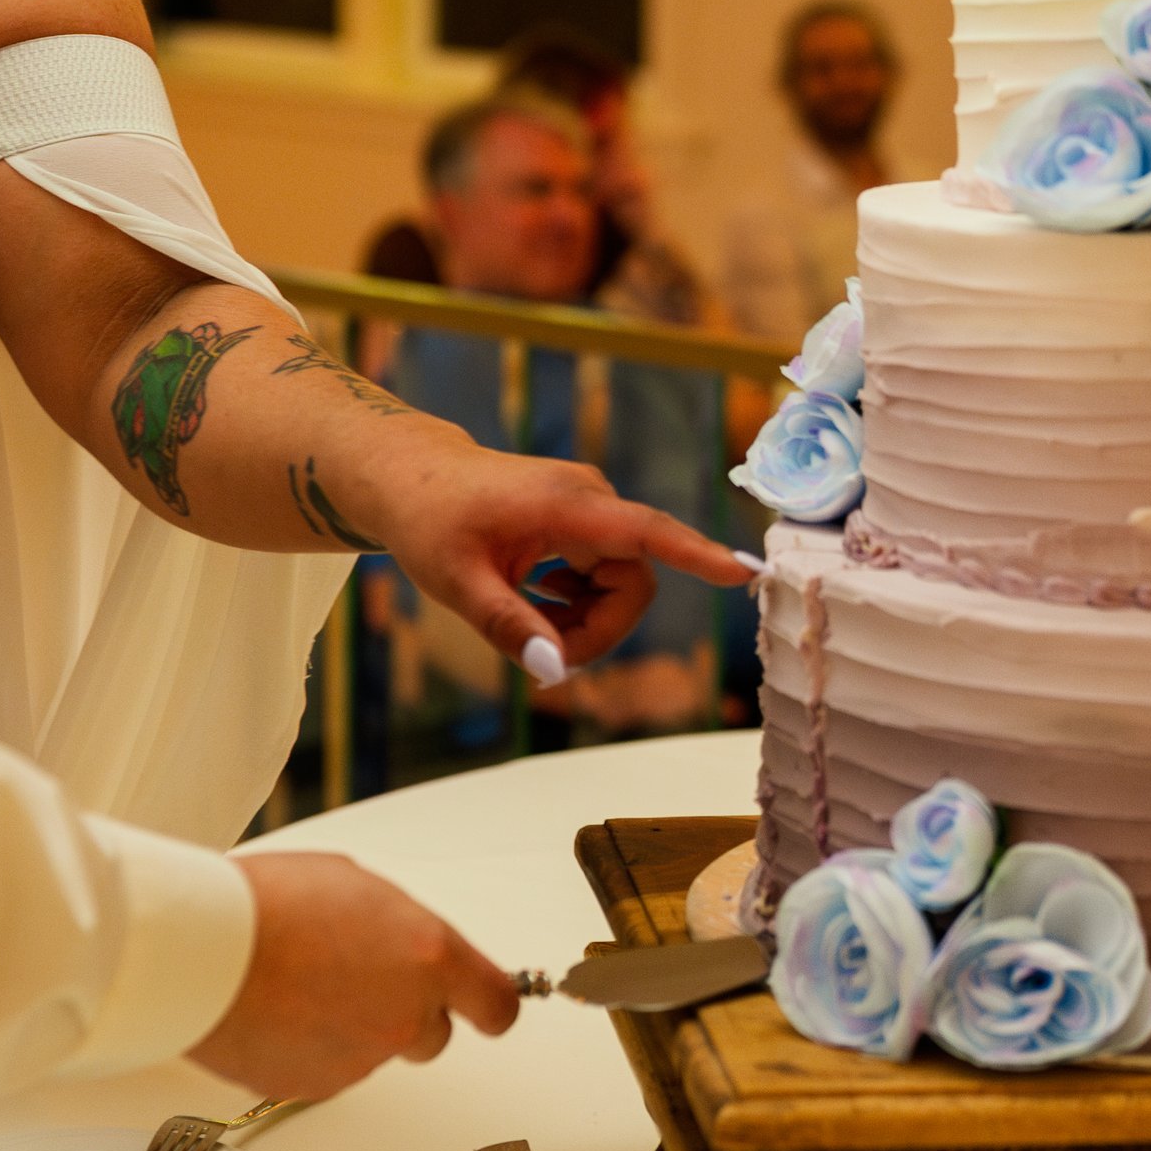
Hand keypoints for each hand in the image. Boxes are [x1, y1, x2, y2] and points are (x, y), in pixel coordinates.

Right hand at [187, 852, 521, 1098]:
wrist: (200, 950)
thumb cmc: (266, 905)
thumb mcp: (354, 884)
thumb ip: (396, 927)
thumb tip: (397, 945)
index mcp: (427, 957)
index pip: (496, 1003)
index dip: (491, 1007)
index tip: (488, 1008)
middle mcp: (403, 1017)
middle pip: (432, 1036)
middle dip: (405, 1014)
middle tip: (357, 979)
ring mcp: (359, 1060)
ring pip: (372, 1051)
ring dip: (347, 1026)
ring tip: (297, 983)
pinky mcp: (312, 1087)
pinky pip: (324, 1069)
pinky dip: (307, 1048)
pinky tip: (275, 1010)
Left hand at [365, 438, 746, 679]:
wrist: (408, 478)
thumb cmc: (429, 523)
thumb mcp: (458, 585)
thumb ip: (509, 627)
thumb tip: (553, 672)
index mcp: (568, 506)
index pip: (647, 534)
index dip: (697, 556)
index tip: (742, 572)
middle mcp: (589, 502)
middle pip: (633, 585)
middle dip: (597, 631)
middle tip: (540, 656)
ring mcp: (588, 511)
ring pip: (617, 587)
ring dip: (580, 622)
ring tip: (521, 620)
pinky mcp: (581, 524)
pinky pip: (601, 578)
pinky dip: (572, 605)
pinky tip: (530, 600)